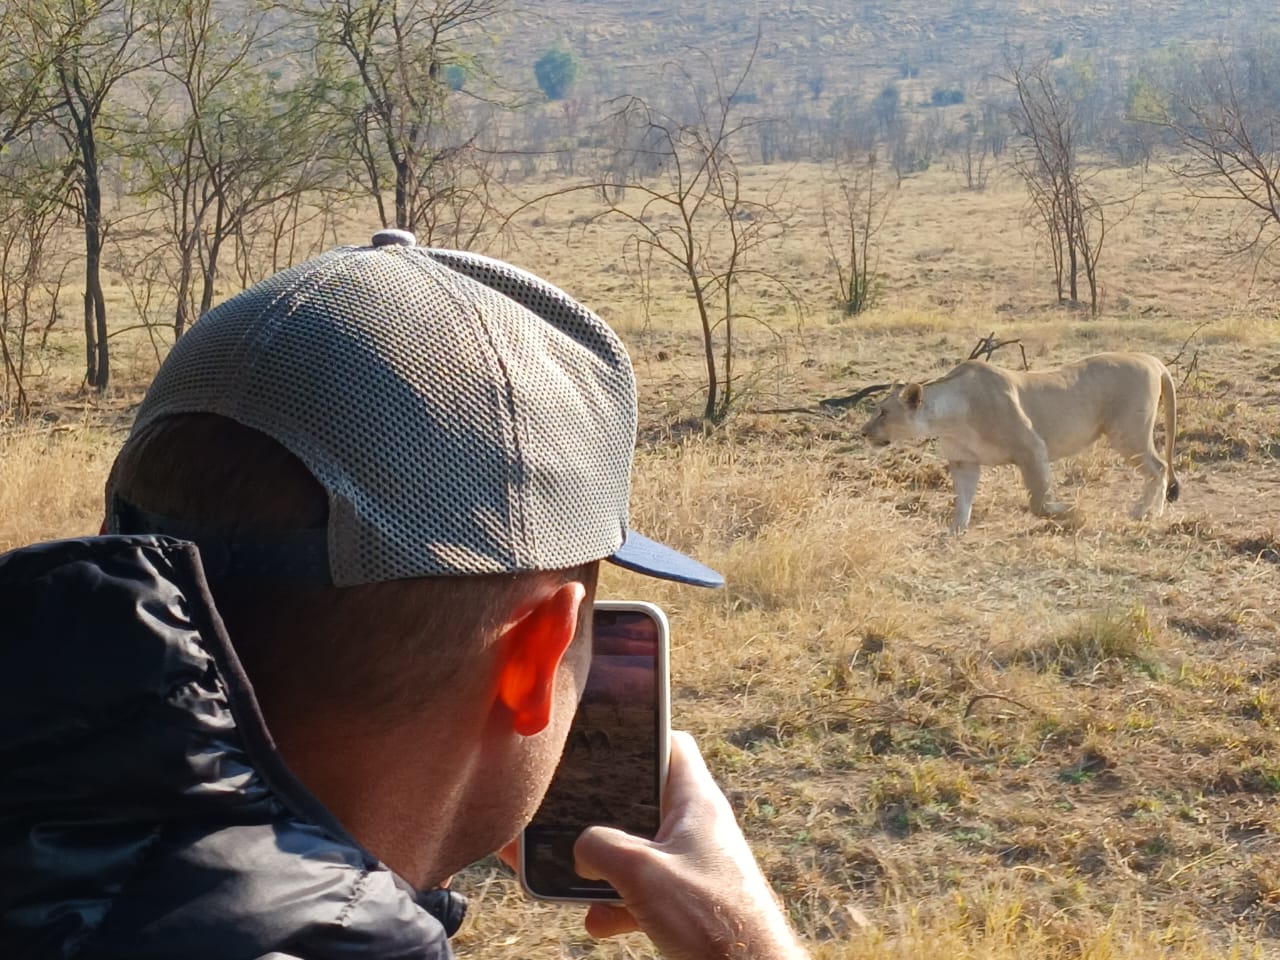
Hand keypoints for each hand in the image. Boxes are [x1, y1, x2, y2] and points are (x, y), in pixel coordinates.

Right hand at [572, 731, 807, 959]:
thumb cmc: (711, 916)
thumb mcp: (641, 872)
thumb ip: (601, 847)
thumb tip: (580, 847)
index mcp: (696, 802)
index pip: (673, 745)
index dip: (641, 734)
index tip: (607, 739)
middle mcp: (697, 827)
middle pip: (644, 801)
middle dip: (605, 814)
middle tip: (572, 815)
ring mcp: (694, 864)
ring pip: (641, 851)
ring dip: (607, 867)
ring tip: (575, 878)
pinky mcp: (690, 900)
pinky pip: (647, 891)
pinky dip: (621, 902)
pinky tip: (599, 920)